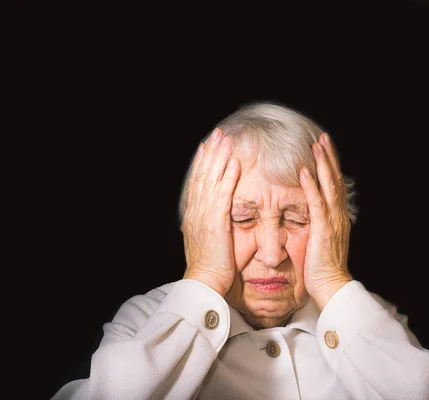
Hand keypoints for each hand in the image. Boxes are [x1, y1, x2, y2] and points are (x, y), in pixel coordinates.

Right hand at [181, 128, 240, 295]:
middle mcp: (196, 212)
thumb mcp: (206, 243)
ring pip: (211, 180)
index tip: (206, 147)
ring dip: (219, 158)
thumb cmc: (209, 268)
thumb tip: (212, 221)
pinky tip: (234, 162)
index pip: (197, 183)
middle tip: (217, 134)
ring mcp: (204, 216)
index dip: (202, 163)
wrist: (203, 283)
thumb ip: (209, 228)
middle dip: (210, 153)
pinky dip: (227, 177)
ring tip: (226, 140)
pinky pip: (223, 194)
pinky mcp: (215, 222)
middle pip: (202, 175)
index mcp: (194, 216)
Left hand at [300, 133, 352, 310]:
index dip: (331, 165)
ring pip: (329, 186)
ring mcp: (332, 221)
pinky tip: (304, 171)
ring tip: (316, 145)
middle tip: (322, 137)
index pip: (336, 185)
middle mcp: (339, 215)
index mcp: (338, 217)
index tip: (324, 148)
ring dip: (322, 164)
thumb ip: (321, 224)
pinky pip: (316, 203)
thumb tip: (314, 214)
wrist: (331, 286)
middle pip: (335, 180)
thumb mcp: (323, 241)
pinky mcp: (323, 230)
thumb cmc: (323, 268)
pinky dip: (310, 186)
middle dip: (329, 157)